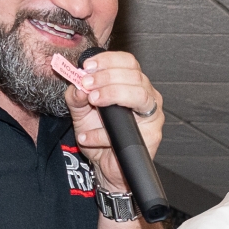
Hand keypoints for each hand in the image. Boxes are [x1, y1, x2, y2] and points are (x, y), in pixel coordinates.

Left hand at [52, 49, 162, 195]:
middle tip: (87, 85)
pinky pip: (130, 127)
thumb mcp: (80, 110)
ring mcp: (152, 115)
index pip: (127, 62)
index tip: (87, 67)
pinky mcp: (152, 135)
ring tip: (92, 103)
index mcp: (131, 84)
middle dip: (106, 77)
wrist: (105, 167)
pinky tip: (89, 137)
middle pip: (135, 75)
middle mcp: (146, 96)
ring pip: (139, 94)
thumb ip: (76, 95)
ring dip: (111, 94)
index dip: (108, 61)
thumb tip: (78, 85)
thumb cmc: (99, 136)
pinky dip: (104, 133)